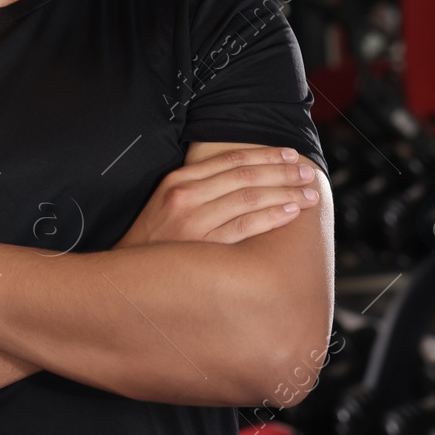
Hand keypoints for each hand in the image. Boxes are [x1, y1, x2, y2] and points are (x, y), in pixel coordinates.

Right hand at [117, 146, 322, 247]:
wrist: (124, 279)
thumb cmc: (153, 243)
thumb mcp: (168, 204)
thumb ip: (200, 188)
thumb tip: (244, 179)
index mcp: (178, 180)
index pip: (231, 160)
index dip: (266, 155)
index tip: (291, 155)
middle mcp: (185, 197)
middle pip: (245, 176)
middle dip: (283, 171)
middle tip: (309, 173)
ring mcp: (192, 223)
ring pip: (249, 198)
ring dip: (285, 192)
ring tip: (309, 193)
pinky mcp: (201, 249)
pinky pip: (244, 228)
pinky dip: (270, 216)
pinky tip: (290, 212)